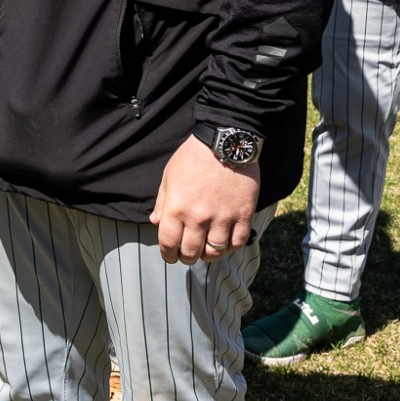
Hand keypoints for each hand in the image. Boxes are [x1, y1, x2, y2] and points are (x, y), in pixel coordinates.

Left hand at [150, 135, 259, 264]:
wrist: (225, 142)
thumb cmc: (193, 157)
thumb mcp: (169, 176)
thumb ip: (162, 202)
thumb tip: (156, 222)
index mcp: (176, 208)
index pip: (168, 243)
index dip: (168, 254)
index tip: (170, 256)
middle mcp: (198, 218)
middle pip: (191, 253)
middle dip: (187, 258)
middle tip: (188, 255)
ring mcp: (222, 218)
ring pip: (215, 252)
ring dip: (209, 255)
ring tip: (207, 250)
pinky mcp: (243, 215)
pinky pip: (237, 243)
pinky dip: (230, 247)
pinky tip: (226, 241)